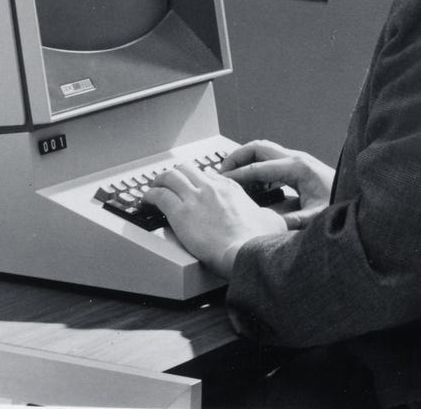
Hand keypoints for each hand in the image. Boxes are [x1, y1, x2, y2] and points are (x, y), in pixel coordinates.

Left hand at [144, 161, 285, 276]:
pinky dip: (149, 195)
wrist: (245, 252)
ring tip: (153, 186)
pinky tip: (146, 200)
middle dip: (176, 173)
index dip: (198, 180)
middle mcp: (211, 187)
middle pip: (187, 169)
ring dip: (159, 180)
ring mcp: (195, 198)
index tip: (194, 186)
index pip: (209, 175)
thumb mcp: (272, 221)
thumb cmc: (258, 241)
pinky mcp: (180, 213)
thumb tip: (275, 221)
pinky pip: (159, 196)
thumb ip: (270, 217)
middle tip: (169, 181)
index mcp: (231, 188)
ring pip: (170, 176)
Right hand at [221, 140, 334, 229]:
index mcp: (297, 167)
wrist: (358, 195)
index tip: (222, 182)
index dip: (238, 175)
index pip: (258, 167)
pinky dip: (258, 168)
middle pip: (258, 148)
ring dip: (246, 161)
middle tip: (222, 172)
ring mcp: (297, 161)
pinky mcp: (299, 167)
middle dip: (237, 157)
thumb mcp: (315, 217)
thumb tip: (269, 226)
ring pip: (263, 152)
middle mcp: (296, 159)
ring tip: (233, 177)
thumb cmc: (340, 202)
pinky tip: (254, 185)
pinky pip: (271, 162)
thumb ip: (291, 222)